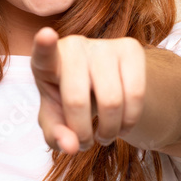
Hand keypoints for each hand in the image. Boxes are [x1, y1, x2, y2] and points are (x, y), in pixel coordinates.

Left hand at [30, 27, 145, 153]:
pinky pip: (136, 95)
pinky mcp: (130, 48)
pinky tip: (122, 123)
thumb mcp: (56, 121)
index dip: (44, 45)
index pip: (44, 54)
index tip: (46, 34)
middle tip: (85, 142)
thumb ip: (56, 136)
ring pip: (111, 102)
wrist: (103, 85)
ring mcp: (103, 44)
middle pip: (77, 100)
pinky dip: (129, 121)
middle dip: (82, 133)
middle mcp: (73, 46)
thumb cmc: (70, 102)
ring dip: (108, 132)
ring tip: (103, 135)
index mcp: (46, 63)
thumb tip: (70, 145)